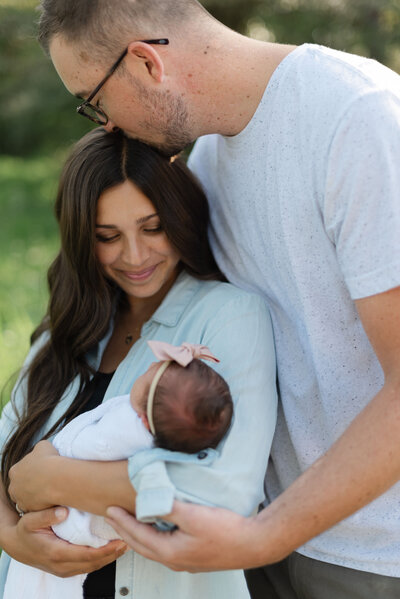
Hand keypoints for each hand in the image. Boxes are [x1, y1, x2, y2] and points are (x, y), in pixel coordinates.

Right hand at [4, 507, 127, 576]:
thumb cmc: (25, 531)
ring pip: (92, 567)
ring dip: (110, 557)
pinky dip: (101, 559)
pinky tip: (111, 548)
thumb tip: (64, 511)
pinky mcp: (66, 569)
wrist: (15, 546)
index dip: (106, 550)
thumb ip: (46, 515)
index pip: (87, 555)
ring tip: (125, 542)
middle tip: (130, 539)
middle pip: (94, 563)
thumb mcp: (30, 520)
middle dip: (113, 554)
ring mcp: (64, 570)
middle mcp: (62, 565)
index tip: (121, 540)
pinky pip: (87, 566)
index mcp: (56, 553)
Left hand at [8, 440, 58, 511]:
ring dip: (35, 494)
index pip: (20, 471)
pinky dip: (41, 504)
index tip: (42, 470)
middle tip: (45, 480)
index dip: (32, 470)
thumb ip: (38, 450)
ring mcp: (20, 500)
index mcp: (14, 470)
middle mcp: (13, 486)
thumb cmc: (49, 460)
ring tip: (49, 489)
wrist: (57, 479)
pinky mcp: (29, 510)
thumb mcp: (43, 446)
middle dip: (31, 483)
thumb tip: (40, 451)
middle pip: (21, 486)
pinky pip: (34, 507)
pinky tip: (51, 497)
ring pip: (26, 497)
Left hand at [105, 501, 260, 571]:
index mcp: (170, 552)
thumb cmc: (226, 531)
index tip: (109, 510)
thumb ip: (168, 508)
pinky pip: (165, 547)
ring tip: (130, 523)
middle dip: (125, 531)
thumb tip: (148, 501)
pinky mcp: (195, 557)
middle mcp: (174, 560)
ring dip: (139, 535)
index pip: (138, 535)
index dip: (122, 522)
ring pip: (153, 548)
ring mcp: (185, 561)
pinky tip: (158, 528)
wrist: (254, 543)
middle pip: (142, 545)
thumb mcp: (193, 515)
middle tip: (112, 517)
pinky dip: (154, 537)